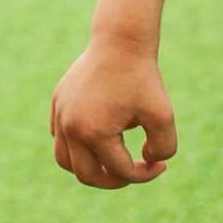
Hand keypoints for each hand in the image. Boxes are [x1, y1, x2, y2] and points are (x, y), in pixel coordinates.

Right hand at [50, 33, 177, 187]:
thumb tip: (143, 161)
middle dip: (113, 180)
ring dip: (89, 167)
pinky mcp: (58, 103)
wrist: (120, 42)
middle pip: (85, 175)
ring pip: (65, 160)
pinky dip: (77, 147)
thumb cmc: (143, 79)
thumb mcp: (164, 117)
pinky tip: (101, 137)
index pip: (118, 172)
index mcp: (94, 132)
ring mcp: (60, 114)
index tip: (160, 165)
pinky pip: (60, 137)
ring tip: (111, 162)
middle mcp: (70, 127)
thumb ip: (163, 150)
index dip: (144, 175)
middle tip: (132, 171)